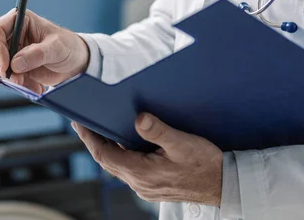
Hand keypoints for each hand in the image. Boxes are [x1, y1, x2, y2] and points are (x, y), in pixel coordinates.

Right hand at [0, 9, 89, 92]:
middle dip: (0, 67)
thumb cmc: (68, 46)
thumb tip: (15, 63)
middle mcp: (12, 34)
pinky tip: (35, 86)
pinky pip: (7, 78)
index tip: (5, 67)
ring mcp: (11, 51)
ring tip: (30, 84)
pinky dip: (18, 85)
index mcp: (20, 20)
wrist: (76, 63)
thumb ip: (37, 54)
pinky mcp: (14, 66)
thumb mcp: (57, 48)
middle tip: (15, 80)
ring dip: (11, 78)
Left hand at [73, 114, 222, 205]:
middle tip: (84, 121)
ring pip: (117, 164)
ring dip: (107, 147)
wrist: (224, 185)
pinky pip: (128, 168)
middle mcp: (139, 183)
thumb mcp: (183, 143)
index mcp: (142, 173)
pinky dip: (121, 153)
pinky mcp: (152, 185)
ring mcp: (145, 186)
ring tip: (100, 127)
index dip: (89, 138)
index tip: (79, 123)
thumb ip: (159, 131)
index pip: (104, 155)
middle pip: (107, 160)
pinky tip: (124, 141)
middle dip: (94, 140)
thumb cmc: (206, 165)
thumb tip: (138, 118)